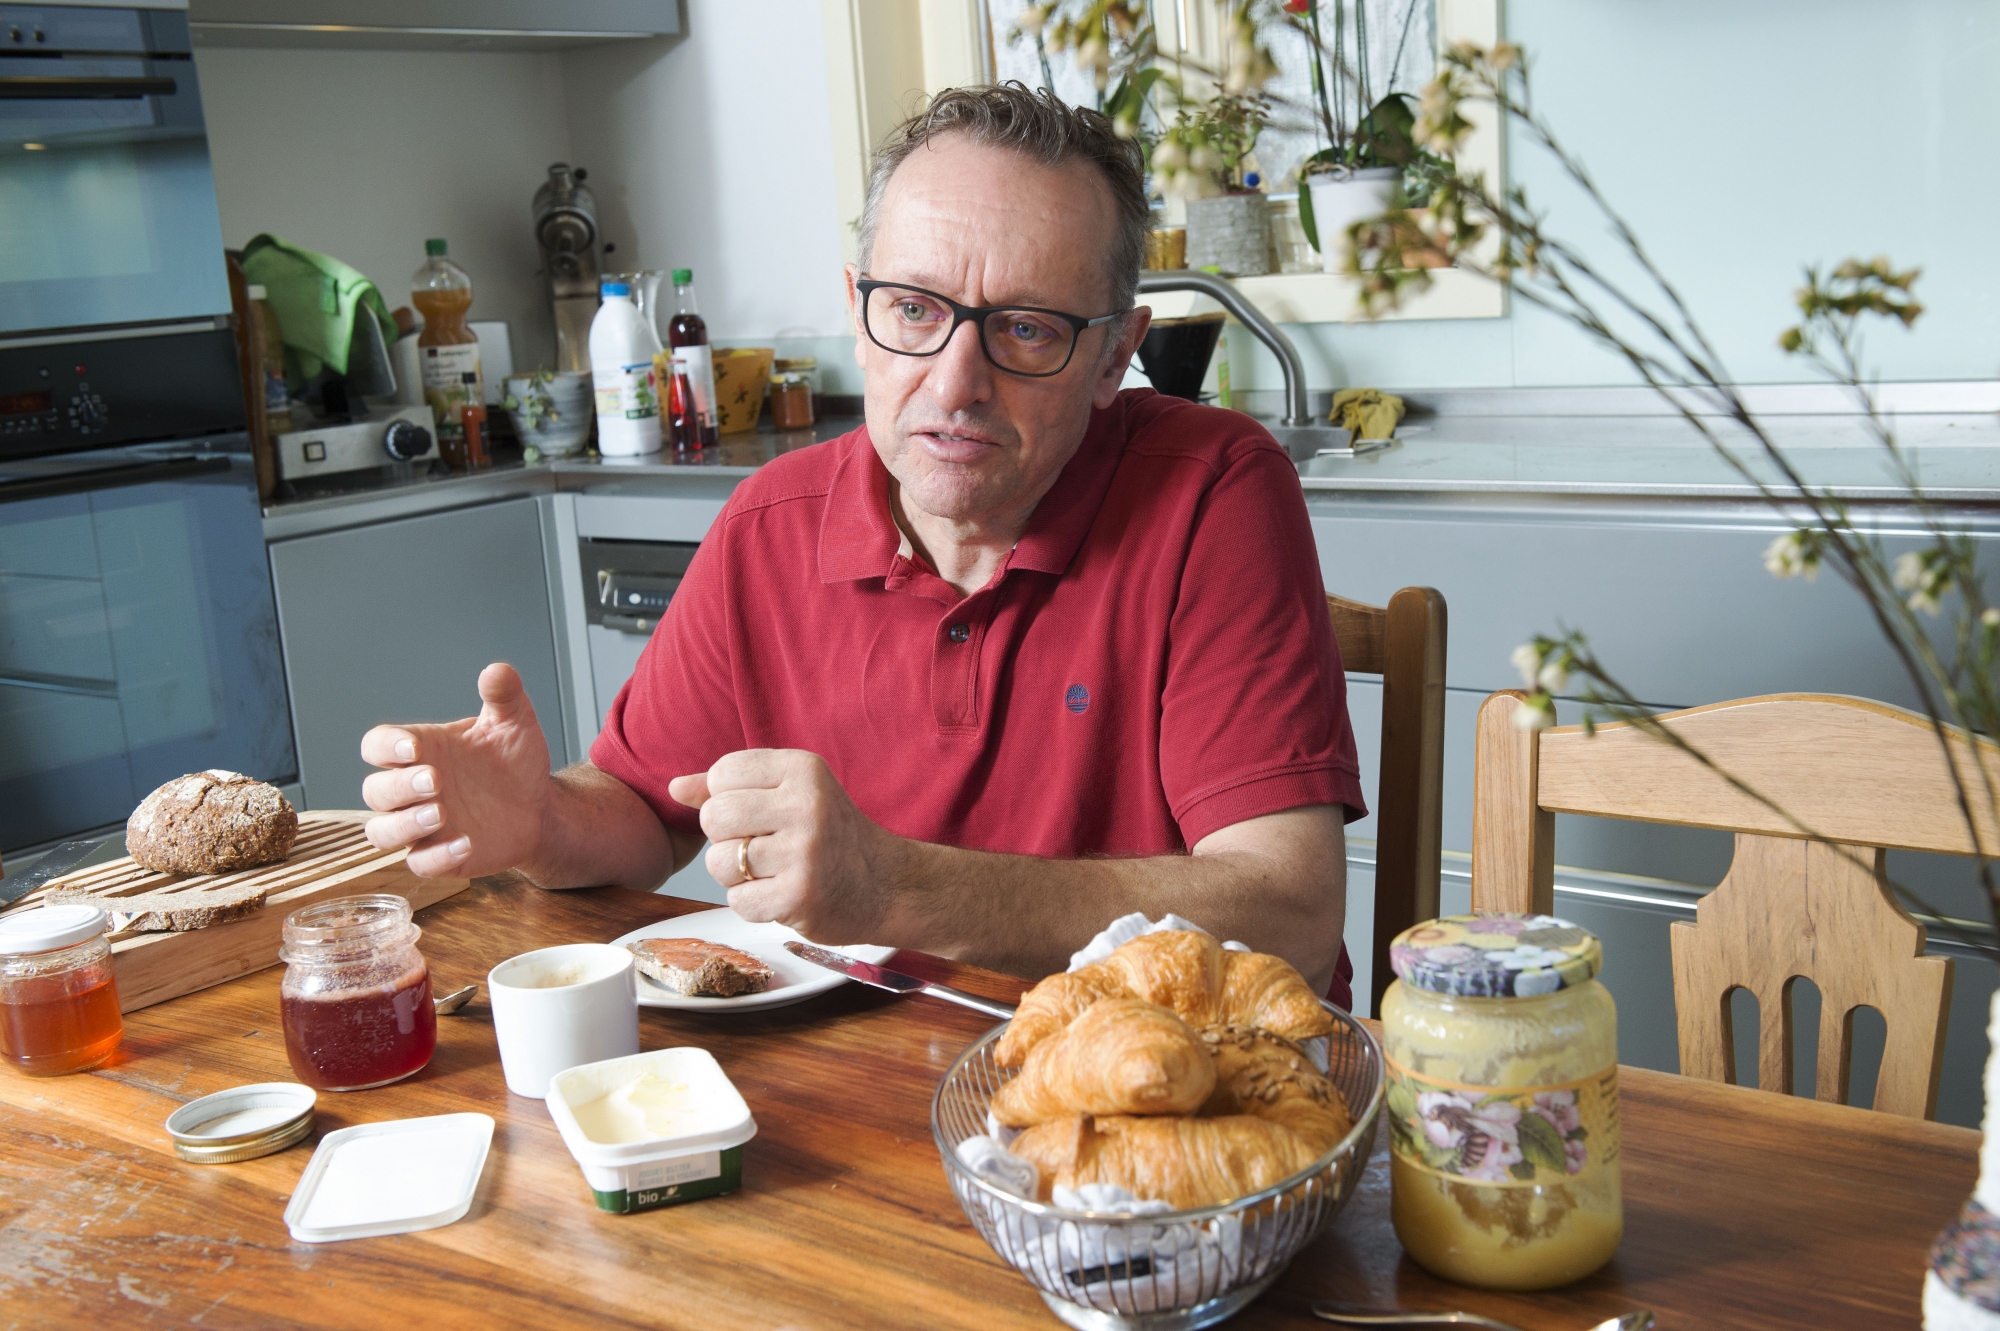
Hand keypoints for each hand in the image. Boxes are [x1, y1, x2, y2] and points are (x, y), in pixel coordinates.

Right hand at [360, 663, 552, 876]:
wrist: (540, 805)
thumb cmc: (515, 762)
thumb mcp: (514, 724)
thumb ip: (504, 697)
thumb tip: (497, 671)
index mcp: (420, 751)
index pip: (377, 746)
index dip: (386, 746)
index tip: (414, 747)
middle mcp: (411, 790)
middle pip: (375, 791)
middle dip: (398, 786)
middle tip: (434, 780)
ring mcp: (421, 827)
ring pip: (381, 832)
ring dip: (403, 825)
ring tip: (440, 813)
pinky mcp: (438, 857)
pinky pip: (420, 863)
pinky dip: (436, 857)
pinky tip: (466, 843)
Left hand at [667, 750, 898, 943]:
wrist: (888, 886)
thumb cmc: (830, 836)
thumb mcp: (790, 794)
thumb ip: (732, 787)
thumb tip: (674, 788)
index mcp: (803, 769)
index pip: (723, 773)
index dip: (726, 798)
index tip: (756, 813)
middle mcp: (805, 805)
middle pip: (714, 817)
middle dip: (726, 838)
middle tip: (759, 846)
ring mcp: (804, 852)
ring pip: (720, 862)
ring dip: (735, 876)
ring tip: (771, 873)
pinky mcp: (800, 896)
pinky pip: (738, 901)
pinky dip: (752, 904)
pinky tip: (780, 895)